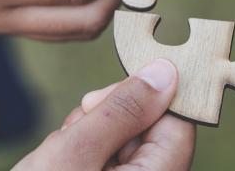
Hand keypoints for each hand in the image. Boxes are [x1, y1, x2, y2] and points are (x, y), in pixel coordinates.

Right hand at [13, 59, 194, 169]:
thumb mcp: (74, 153)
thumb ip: (121, 110)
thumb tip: (165, 72)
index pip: (176, 124)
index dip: (142, 100)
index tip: (100, 99)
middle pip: (149, 131)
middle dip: (107, 120)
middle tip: (71, 135)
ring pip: (123, 143)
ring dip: (88, 137)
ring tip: (58, 158)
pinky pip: (107, 162)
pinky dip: (82, 155)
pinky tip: (58, 165)